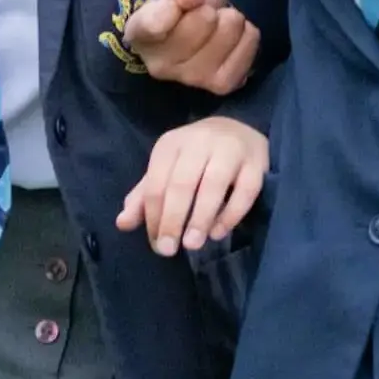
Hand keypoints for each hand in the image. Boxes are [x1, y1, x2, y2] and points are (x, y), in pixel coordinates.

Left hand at [117, 116, 267, 255]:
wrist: (240, 129)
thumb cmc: (196, 157)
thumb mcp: (166, 170)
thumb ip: (144, 197)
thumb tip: (122, 224)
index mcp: (171, 144)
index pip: (156, 183)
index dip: (154, 216)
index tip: (156, 243)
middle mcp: (199, 142)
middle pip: (182, 183)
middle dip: (173, 219)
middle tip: (169, 250)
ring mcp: (230, 150)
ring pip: (214, 185)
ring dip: (200, 217)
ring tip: (192, 244)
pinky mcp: (256, 162)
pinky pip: (245, 191)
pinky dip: (231, 214)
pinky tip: (218, 233)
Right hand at [120, 0, 258, 94]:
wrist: (200, 34)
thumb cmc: (181, 8)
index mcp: (139, 35)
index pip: (152, 24)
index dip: (170, 7)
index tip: (177, 1)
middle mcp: (160, 65)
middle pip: (203, 20)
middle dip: (210, 7)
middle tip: (202, 13)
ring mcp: (192, 79)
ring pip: (230, 29)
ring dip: (230, 19)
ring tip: (218, 24)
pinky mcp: (223, 84)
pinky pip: (250, 43)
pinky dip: (247, 33)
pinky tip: (232, 38)